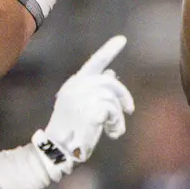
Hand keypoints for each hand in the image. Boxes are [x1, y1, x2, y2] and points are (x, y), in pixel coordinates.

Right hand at [42, 33, 134, 162]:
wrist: (60, 150)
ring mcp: (82, 98)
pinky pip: (114, 112)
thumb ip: (96, 91)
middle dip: (123, 96)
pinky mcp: (90, 111)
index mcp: (74, 84)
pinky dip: (116, 124)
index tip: (122, 39)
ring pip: (113, 99)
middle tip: (129, 110)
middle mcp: (77, 87)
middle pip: (110, 83)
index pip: (95, 62)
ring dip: (118, 116)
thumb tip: (111, 73)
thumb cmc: (73, 131)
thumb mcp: (83, 107)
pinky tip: (111, 133)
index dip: (109, 50)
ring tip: (114, 130)